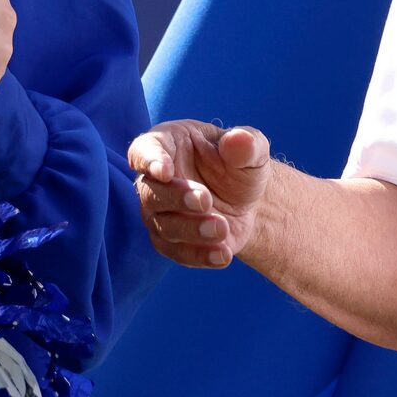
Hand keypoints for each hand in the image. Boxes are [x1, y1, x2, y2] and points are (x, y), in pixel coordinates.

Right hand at [129, 120, 271, 267]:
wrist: (248, 200)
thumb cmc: (240, 165)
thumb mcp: (251, 151)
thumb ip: (246, 144)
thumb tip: (239, 140)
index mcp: (167, 145)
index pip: (144, 150)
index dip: (150, 160)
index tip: (164, 171)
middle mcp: (155, 180)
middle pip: (151, 192)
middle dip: (177, 198)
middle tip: (206, 200)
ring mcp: (159, 213)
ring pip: (163, 226)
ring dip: (191, 230)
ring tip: (222, 228)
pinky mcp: (171, 241)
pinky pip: (177, 252)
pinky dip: (199, 255)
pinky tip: (223, 254)